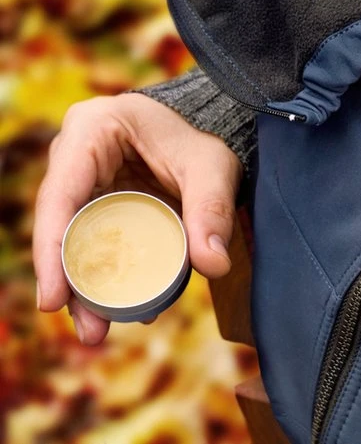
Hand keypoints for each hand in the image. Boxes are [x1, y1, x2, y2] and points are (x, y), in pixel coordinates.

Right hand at [33, 93, 241, 343]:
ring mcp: (81, 176)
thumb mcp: (214, 166)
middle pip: (60, 225)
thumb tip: (213, 265)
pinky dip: (103, 273)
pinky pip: (93, 239)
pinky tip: (118, 309)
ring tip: (99, 332)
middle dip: (69, 283)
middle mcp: (75, 153)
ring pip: (72, 238)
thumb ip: (213, 210)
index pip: (61, 196)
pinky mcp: (96, 198)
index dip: (52, 252)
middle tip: (90, 332)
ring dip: (84, 287)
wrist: (209, 123)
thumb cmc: (206, 134)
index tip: (53, 301)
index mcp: (92, 128)